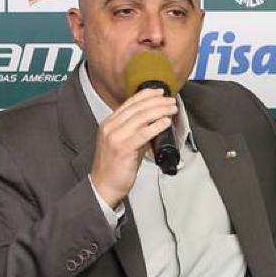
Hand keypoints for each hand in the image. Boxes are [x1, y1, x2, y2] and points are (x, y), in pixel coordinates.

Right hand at [90, 88, 176, 206]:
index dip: (146, 95)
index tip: (160, 91)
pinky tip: (166, 122)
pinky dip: (156, 126)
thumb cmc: (115, 166)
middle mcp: (110, 127)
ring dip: (160, 110)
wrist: (103, 185)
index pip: (129, 103)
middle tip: (171, 100)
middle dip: (157, 101)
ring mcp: (115, 137)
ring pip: (141, 117)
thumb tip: (156, 122)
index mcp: (109, 123)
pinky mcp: (123, 148)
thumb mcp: (124, 143)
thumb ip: (136, 131)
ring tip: (172, 109)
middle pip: (137, 108)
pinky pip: (143, 133)